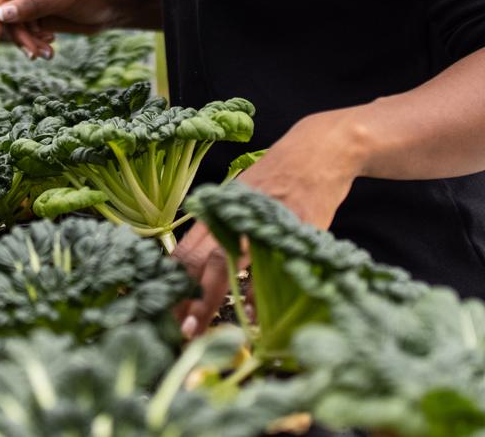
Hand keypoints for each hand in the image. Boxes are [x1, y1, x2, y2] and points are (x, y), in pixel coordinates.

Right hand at [0, 0, 129, 58]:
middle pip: (4, 11)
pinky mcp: (36, 15)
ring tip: (48, 54)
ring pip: (13, 25)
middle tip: (33, 53)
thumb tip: (1, 14)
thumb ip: (33, 6)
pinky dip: (34, 42)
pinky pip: (24, 32)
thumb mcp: (64, 0)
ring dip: (27, 42)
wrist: (113, 8)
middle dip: (17, 34)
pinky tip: (50, 47)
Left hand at [169, 110, 363, 337]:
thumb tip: (199, 272)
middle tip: (180, 333)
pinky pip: (271, 266)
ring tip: (206, 330)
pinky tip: (251, 313)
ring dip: (216, 300)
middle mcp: (233, 214)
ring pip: (229, 264)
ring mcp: (262, 221)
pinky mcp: (292, 228)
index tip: (165, 314)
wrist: (319, 152)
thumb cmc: (275, 178)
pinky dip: (260, 292)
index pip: (185, 252)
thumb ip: (220, 230)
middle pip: (201, 262)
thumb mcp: (239, 197)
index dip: (173, 285)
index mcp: (217, 209)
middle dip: (189, 301)